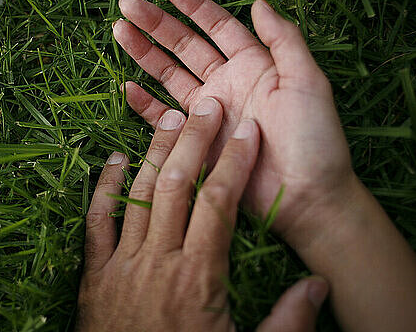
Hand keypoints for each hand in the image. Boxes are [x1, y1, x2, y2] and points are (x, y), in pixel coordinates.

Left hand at [78, 99, 328, 330]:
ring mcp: (121, 265)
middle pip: (176, 186)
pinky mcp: (94, 275)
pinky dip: (102, 188)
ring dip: (154, 153)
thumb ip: (287, 323)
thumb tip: (320, 285)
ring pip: (137, 195)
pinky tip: (110, 159)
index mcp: (199, 276)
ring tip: (170, 119)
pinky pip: (95, 222)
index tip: (247, 131)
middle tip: (208, 106)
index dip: (234, 162)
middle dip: (195, 141)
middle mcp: (158, 261)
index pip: (218, 202)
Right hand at [113, 0, 353, 238]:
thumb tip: (258, 1)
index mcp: (253, 65)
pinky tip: (127, 86)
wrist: (307, 195)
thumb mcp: (307, 81)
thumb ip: (284, 40)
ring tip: (119, 32)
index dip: (193, 6)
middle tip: (127, 6)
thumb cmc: (314, 137)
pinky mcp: (197, 142)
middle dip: (157, 25)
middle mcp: (227, 84)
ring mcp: (209, 114)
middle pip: (185, 47)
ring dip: (144, 55)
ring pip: (170, 76)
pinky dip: (145, 104)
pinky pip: (164, 119)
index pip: (217, 27)